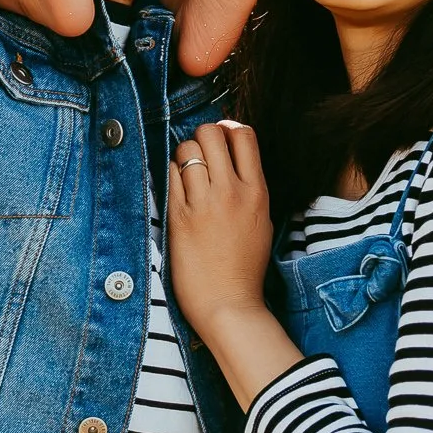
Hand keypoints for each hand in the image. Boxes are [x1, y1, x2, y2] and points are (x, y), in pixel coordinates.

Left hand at [168, 123, 273, 334]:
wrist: (229, 303)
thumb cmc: (246, 267)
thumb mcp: (262, 220)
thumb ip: (249, 187)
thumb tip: (232, 159)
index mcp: (257, 191)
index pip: (244, 135)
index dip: (229, 129)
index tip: (222, 138)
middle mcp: (231, 192)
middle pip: (211, 133)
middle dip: (203, 136)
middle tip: (200, 152)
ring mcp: (204, 203)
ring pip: (187, 149)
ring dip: (184, 155)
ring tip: (186, 172)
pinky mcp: (179, 217)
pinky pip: (170, 175)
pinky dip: (171, 174)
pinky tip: (176, 189)